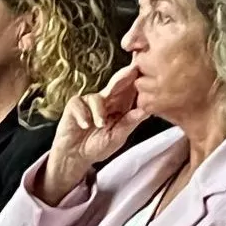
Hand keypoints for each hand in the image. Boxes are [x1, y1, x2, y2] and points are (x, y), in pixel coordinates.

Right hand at [43, 65, 147, 198]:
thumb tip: (146, 111)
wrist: (75, 157)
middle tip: (133, 69)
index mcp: (120, 106)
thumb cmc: (98, 146)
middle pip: (117, 84)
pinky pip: (80, 104)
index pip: (131, 91)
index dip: (138, 81)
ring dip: (99, 112)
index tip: (151, 73)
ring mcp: (90, 101)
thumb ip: (130, 122)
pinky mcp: (74, 105)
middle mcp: (106, 100)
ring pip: (98, 98)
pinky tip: (85, 125)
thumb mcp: (118, 137)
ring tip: (100, 125)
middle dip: (125, 76)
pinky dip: (83, 115)